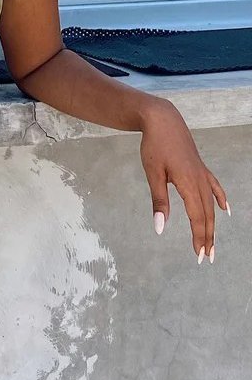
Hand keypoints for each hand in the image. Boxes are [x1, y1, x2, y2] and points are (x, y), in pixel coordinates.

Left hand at [139, 101, 229, 263]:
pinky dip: (221, 200)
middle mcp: (200, 180)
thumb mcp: (153, 174)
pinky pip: (214, 188)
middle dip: (207, 238)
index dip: (199, 238)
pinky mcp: (199, 168)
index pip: (197, 218)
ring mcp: (202, 174)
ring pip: (211, 205)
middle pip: (207, 215)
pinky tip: (226, 211)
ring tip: (212, 243)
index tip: (199, 256)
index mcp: (189, 184)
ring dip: (212, 225)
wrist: (162, 120)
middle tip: (207, 258)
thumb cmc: (154, 147)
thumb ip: (159, 202)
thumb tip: (160, 228)